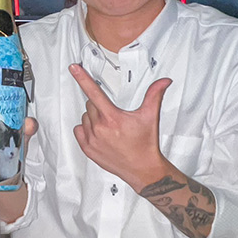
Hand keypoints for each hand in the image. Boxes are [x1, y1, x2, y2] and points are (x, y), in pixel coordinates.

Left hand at [69, 63, 171, 191]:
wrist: (143, 169)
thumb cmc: (146, 144)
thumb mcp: (150, 117)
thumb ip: (154, 95)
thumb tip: (163, 81)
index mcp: (113, 118)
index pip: (94, 92)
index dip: (82, 78)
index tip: (73, 68)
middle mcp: (100, 128)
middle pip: (91, 104)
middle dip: (100, 105)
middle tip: (114, 115)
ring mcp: (92, 139)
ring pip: (85, 117)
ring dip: (94, 117)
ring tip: (109, 127)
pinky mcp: (87, 149)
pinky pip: (79, 130)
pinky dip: (86, 129)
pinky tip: (99, 133)